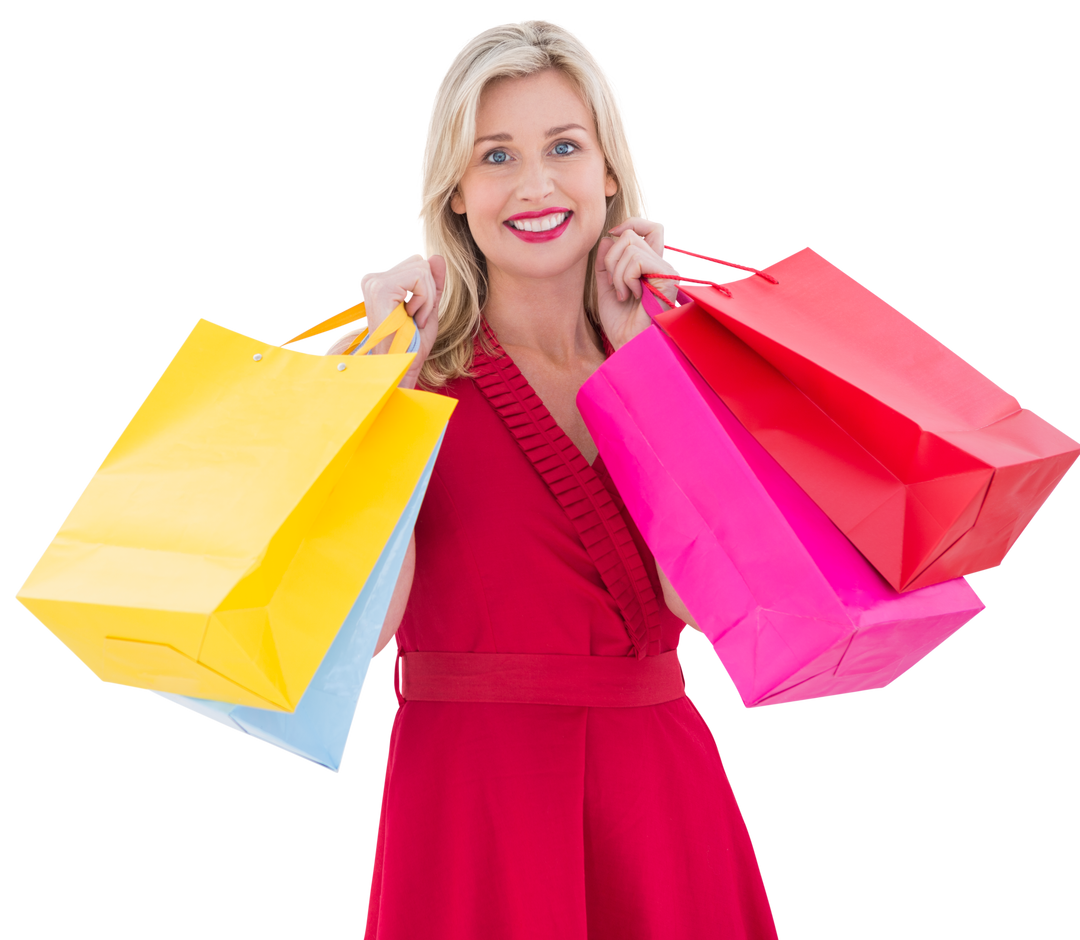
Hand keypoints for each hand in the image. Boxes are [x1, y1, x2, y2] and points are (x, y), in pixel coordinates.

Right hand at [323, 252, 445, 388]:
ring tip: (413, 318)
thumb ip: (432, 284)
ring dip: (427, 298)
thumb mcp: (428, 309)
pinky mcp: (382, 288)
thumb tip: (438, 257)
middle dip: (428, 292)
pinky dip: (424, 300)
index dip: (427, 290)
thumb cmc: (413, 344)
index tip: (416, 314)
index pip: (417, 265)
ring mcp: (375, 282)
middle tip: (416, 317)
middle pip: (420, 263)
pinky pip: (420, 278)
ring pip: (422, 269)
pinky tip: (411, 316)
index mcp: (381, 284)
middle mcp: (374, 280)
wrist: (402, 365)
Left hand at [595, 219, 680, 350]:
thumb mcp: (606, 287)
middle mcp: (660, 264)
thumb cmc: (621, 322)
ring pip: (631, 246)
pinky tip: (632, 296)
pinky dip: (625, 278)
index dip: (629, 225)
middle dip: (611, 258)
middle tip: (614, 284)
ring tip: (623, 294)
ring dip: (617, 273)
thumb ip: (606, 263)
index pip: (648, 227)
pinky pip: (637, 260)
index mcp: (649, 264)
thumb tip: (609, 238)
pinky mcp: (666, 276)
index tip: (612, 236)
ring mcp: (665, 269)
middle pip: (632, 235)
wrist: (629, 344)